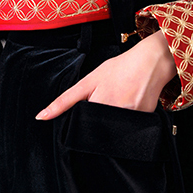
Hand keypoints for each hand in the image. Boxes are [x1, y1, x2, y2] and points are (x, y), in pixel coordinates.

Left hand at [34, 30, 177, 118]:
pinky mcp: (146, 121)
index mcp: (99, 106)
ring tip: (121, 99)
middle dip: (99, 121)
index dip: (84, 121)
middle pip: (100, 130)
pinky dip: (130, 118)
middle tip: (110, 98)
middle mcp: (116, 117)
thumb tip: (41, 117)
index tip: (92, 106)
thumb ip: (65, 101)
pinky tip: (133, 102)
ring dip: (114, 120)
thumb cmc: (119, 68)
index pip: (83, 128)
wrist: (151, 62)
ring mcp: (133, 120)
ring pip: (116, 130)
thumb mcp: (88, 81)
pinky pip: (132, 127)